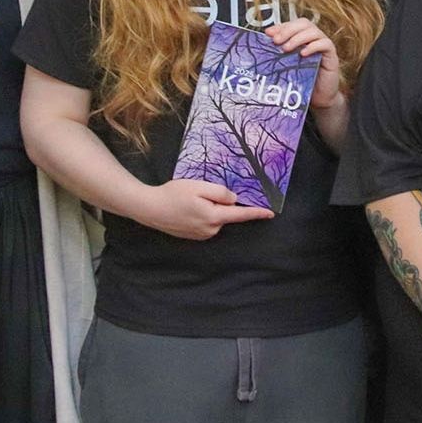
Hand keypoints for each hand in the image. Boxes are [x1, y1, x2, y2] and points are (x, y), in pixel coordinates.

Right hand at [141, 178, 274, 239]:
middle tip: (199, 190)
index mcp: (214, 216)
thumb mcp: (199, 186)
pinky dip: (202, 214)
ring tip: (189, 199)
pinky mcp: (194, 236)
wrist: (150, 209)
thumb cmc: (173, 194)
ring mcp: (202, 235)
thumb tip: (234, 199)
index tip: (271, 213)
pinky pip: (206, 222)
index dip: (256, 212)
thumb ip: (220, 192)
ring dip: (210, 208)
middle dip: (220, 202)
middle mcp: (211, 229)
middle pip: (226, 214)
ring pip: (215, 218)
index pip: (240, 215)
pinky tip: (187, 207)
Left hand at [265, 18, 342, 108]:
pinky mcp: (332, 56)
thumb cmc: (303, 80)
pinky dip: (313, 46)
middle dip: (288, 30)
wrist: (318, 98)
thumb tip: (266, 44)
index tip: (268, 33)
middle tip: (276, 40)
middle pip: (304, 23)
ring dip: (298, 38)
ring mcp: (324, 46)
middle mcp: (314, 39)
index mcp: (303, 38)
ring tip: (286, 48)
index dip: (281, 26)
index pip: (294, 24)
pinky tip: (303, 54)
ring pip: (314, 32)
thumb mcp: (288, 65)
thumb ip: (280, 53)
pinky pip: (325, 44)